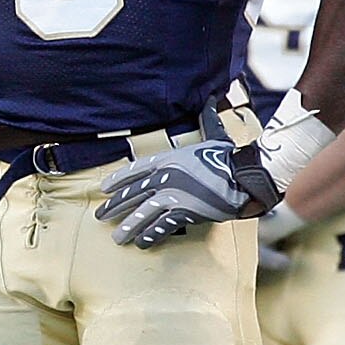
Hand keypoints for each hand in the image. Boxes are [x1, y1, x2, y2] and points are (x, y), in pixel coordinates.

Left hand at [93, 139, 280, 248]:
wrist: (244, 176)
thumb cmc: (229, 156)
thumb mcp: (214, 135)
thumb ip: (206, 121)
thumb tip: (210, 101)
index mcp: (168, 159)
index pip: (135, 170)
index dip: (118, 180)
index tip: (104, 188)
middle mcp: (165, 177)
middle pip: (133, 194)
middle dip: (114, 207)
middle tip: (100, 216)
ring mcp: (172, 196)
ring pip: (143, 214)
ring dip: (129, 227)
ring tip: (118, 237)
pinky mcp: (183, 213)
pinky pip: (161, 226)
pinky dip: (151, 236)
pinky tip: (142, 243)